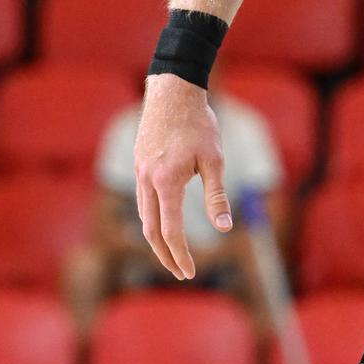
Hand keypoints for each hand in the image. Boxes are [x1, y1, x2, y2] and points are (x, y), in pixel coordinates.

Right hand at [133, 73, 232, 279]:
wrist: (172, 90)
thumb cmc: (198, 123)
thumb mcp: (214, 159)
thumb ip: (216, 196)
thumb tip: (224, 229)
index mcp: (167, 182)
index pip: (171, 232)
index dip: (181, 256)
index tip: (190, 273)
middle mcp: (147, 180)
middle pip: (151, 231)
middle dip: (165, 256)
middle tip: (181, 273)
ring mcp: (139, 172)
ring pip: (144, 217)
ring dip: (157, 240)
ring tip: (173, 254)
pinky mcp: (138, 163)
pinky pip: (142, 200)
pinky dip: (151, 219)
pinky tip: (163, 222)